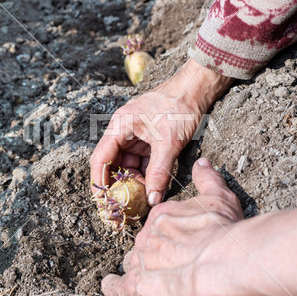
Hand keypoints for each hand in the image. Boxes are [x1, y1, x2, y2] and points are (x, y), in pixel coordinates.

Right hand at [90, 58, 231, 204]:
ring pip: (128, 164)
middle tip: (123, 206)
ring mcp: (135, 135)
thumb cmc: (179, 106)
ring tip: (140, 200)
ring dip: (133, 181)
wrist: (197, 89)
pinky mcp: (148, 139)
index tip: (102, 202)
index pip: (101, 158)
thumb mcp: (169, 142)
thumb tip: (152, 199)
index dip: (99, 181)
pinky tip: (152, 187)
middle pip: (113, 163)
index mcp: (120, 126)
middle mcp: (123, 131)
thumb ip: (159, 172)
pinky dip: (145, 174)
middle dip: (118, 185)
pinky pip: (141, 161)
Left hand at [101, 159, 296, 295]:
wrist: (221, 264)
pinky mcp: (134, 287)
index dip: (167, 234)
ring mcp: (139, 260)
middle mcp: (146, 236)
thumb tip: (202, 163)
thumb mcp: (219, 198)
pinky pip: (115, 286)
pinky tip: (116, 286)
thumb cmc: (221, 230)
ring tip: (154, 280)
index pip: (156, 224)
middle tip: (173, 264)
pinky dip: (115, 286)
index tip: (180, 243)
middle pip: (144, 244)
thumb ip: (207, 180)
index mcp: (161, 215)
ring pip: (131, 264)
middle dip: (154, 253)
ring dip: (139, 270)